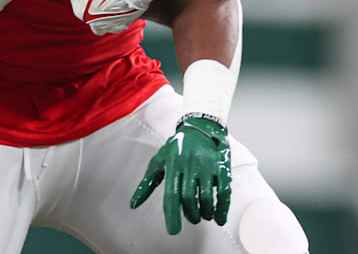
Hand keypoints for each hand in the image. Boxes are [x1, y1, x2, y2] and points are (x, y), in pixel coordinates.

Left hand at [130, 116, 231, 234]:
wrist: (201, 127)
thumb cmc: (177, 147)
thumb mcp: (159, 160)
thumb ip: (146, 183)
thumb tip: (134, 204)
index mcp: (172, 164)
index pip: (171, 194)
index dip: (172, 215)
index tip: (173, 230)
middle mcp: (189, 165)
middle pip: (189, 197)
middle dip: (190, 214)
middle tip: (191, 219)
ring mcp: (207, 166)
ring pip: (206, 197)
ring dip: (205, 213)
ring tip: (203, 216)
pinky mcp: (222, 167)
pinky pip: (224, 191)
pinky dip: (222, 208)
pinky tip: (218, 217)